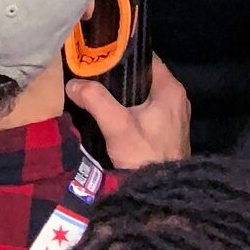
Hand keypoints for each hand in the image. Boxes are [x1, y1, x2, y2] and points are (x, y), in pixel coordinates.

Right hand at [65, 59, 192, 168]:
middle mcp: (177, 99)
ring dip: (122, 95)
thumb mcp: (117, 126)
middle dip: (119, 76)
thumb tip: (73, 83)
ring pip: (144, 95)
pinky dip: (130, 109)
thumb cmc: (144, 155)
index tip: (99, 54)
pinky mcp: (167, 132)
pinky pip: (146, 111)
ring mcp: (174, 116)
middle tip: (92, 74)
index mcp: (171, 89)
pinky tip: (110, 114)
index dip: (123, 54)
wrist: (160, 195)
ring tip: (96, 92)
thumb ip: (96, 100)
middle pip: (143, 77)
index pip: (146, 58)